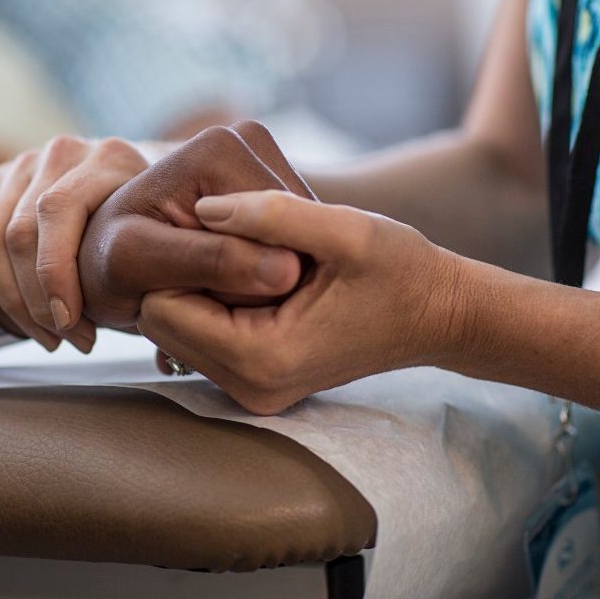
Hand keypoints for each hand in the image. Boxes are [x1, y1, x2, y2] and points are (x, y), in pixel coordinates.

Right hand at [0, 136, 152, 351]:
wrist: (133, 193)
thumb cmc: (153, 232)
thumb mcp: (168, 242)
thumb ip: (163, 277)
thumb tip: (160, 342)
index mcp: (109, 157)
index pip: (56, 211)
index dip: (54, 275)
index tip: (70, 323)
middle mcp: (62, 152)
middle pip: (19, 230)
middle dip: (35, 300)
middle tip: (63, 340)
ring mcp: (21, 164)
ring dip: (8, 296)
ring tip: (44, 335)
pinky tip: (0, 301)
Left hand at [77, 121, 316, 329]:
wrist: (98, 260)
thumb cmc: (103, 263)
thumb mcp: (138, 264)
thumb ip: (208, 261)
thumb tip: (287, 270)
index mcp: (219, 148)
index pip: (274, 234)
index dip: (248, 288)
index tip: (192, 301)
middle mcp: (246, 139)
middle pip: (289, 236)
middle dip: (254, 285)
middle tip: (198, 302)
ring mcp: (260, 160)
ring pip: (292, 246)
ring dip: (260, 286)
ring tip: (207, 296)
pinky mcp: (268, 185)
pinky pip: (288, 246)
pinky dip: (262, 278)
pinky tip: (224, 287)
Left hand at [137, 190, 463, 414]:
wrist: (438, 315)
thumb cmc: (401, 270)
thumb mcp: (345, 230)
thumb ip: (273, 214)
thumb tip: (203, 207)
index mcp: (263, 357)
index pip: (162, 308)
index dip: (178, 260)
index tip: (208, 225)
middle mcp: (250, 388)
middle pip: (161, 324)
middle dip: (180, 276)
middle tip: (220, 234)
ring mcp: (253, 392)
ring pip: (176, 333)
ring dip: (196, 289)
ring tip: (240, 252)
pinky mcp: (257, 383)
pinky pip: (202, 340)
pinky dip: (213, 305)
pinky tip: (248, 275)